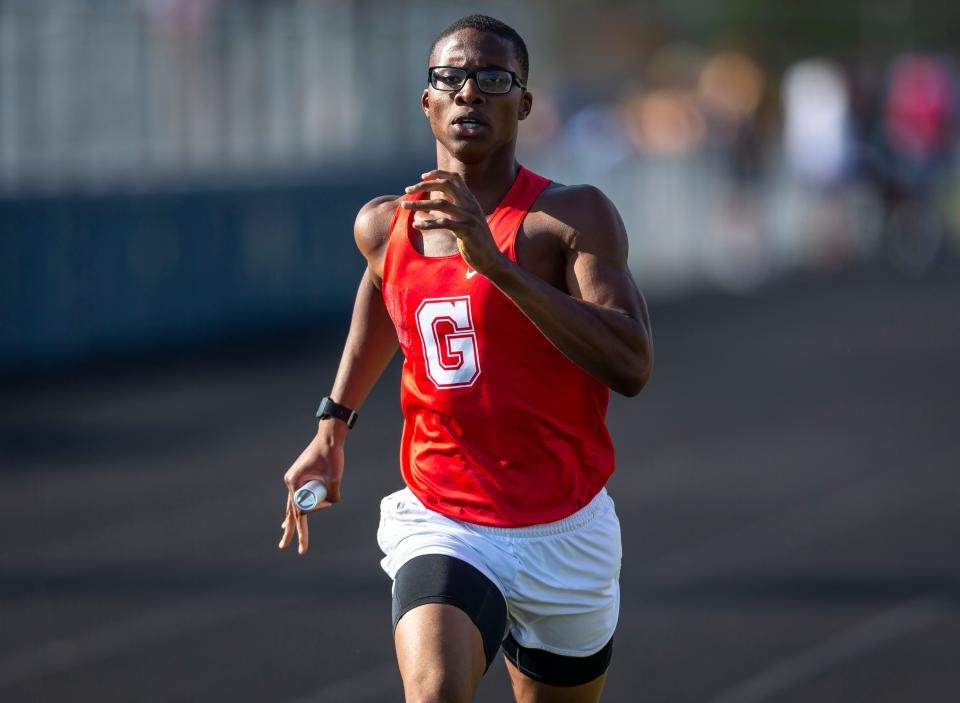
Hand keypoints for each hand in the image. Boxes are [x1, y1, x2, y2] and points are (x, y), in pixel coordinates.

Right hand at [278, 429, 343, 554]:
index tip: (311, 534)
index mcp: (294, 483)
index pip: (299, 512)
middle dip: (289, 530)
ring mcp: (294, 479)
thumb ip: (334, 495)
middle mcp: (291, 482)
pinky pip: (298, 495)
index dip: (303, 528)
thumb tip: (332, 503)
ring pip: (293, 504)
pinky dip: (297, 506)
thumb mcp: (335, 478)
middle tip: (283, 547)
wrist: (329, 437)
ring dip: (292, 519)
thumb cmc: (331, 455)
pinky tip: (289, 516)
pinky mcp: (300, 476)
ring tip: (284, 534)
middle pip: (291, 511)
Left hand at [401, 170, 507, 276]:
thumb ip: (449, 211)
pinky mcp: (467, 231)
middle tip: (407, 190)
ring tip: (404, 206)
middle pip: (445, 185)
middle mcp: (471, 205)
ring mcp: (470, 217)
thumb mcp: (462, 221)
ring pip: (440, 204)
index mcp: (470, 200)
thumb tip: (430, 204)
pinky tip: (416, 225)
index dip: (437, 174)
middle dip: (424, 185)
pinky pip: (443, 223)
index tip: (421, 177)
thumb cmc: (474, 240)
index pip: (453, 178)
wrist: (491, 259)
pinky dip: (427, 223)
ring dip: (419, 203)